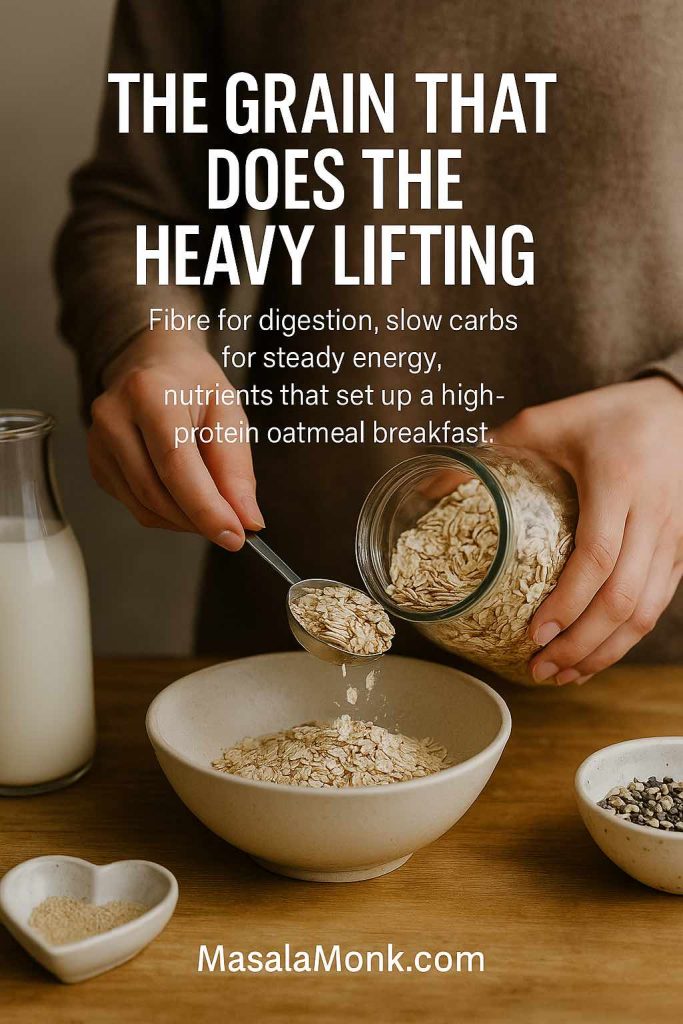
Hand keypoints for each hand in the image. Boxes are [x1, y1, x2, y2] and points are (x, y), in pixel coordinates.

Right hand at [88, 332, 263, 549]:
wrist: (153, 364)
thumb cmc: (192, 384)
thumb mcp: (228, 412)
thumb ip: (237, 469)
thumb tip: (246, 519)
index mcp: (149, 392)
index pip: (176, 463)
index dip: (206, 507)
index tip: (235, 535)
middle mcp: (113, 416)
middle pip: (157, 492)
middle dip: (200, 519)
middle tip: (235, 527)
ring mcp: (98, 443)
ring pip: (145, 508)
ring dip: (186, 521)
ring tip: (214, 509)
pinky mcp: (97, 465)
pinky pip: (136, 507)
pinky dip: (168, 515)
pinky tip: (185, 497)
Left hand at [494, 378, 682, 683]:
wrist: (678, 406)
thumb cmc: (608, 413)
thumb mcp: (551, 419)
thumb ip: (498, 446)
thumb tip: (436, 481)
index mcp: (617, 481)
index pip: (598, 557)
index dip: (567, 603)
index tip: (534, 633)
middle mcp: (652, 515)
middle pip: (623, 598)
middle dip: (580, 644)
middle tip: (540, 668)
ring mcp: (673, 537)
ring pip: (646, 611)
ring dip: (604, 652)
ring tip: (562, 674)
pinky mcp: (680, 550)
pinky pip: (658, 605)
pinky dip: (626, 638)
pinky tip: (595, 655)